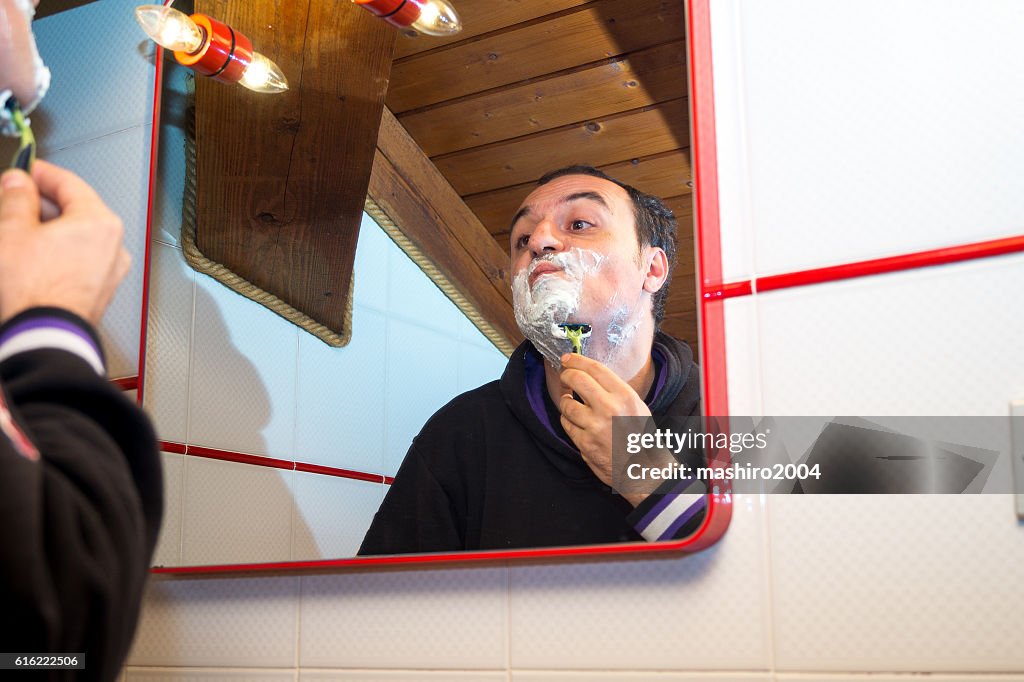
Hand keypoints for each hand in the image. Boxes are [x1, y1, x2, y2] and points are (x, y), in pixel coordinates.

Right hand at [0, 160, 130, 324]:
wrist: (44, 335)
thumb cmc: (35, 289)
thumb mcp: (13, 231)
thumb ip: (17, 199)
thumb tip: (18, 182)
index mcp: (100, 222)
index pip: (70, 183)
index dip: (41, 173)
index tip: (25, 170)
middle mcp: (114, 245)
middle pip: (77, 210)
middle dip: (44, 204)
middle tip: (16, 200)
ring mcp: (110, 270)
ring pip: (78, 237)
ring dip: (50, 229)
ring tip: (21, 232)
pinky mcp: (101, 290)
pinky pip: (81, 259)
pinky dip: (60, 251)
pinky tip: (36, 258)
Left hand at [558, 352, 651, 506]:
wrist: (643, 470)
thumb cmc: (641, 437)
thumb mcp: (636, 407)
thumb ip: (615, 391)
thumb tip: (591, 376)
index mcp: (624, 396)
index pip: (595, 369)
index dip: (577, 360)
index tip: (568, 358)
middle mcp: (609, 408)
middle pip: (576, 380)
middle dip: (566, 375)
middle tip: (564, 375)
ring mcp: (594, 426)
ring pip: (567, 404)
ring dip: (566, 402)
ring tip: (570, 402)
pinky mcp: (584, 443)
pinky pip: (567, 425)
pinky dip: (569, 421)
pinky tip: (576, 422)